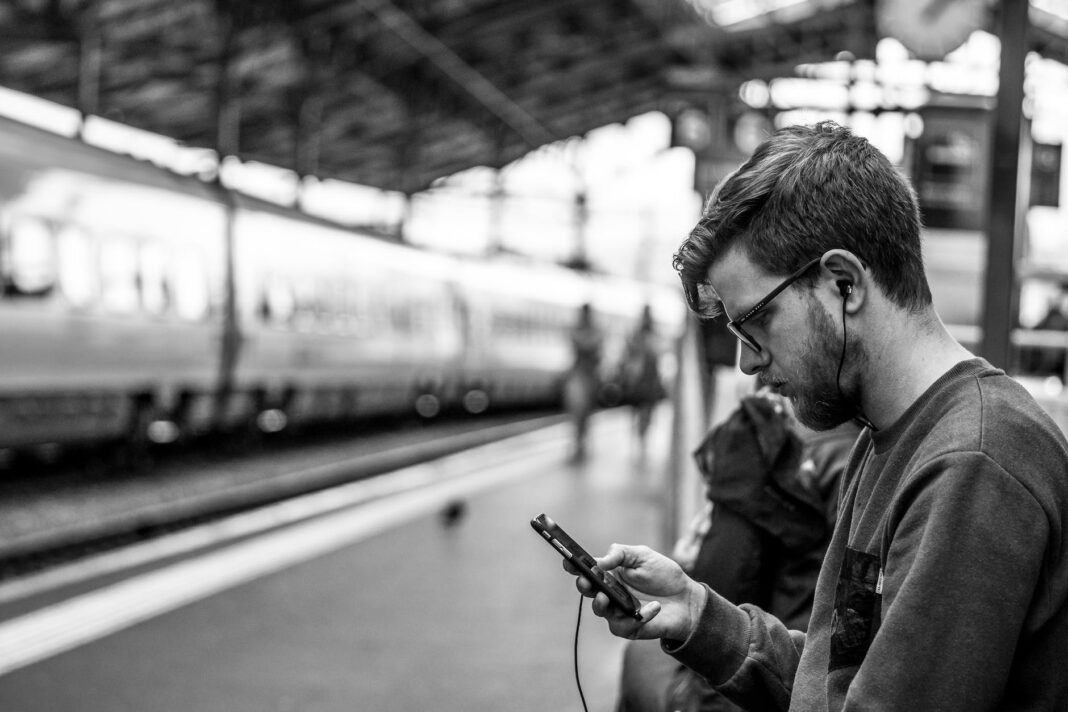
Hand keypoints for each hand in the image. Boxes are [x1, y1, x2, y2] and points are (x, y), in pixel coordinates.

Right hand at [564, 543, 706, 640]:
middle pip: (588, 591)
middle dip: (584, 585)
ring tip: (604, 597)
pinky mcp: (629, 627)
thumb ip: (621, 553)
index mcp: (610, 573)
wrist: (687, 599)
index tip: (568, 561)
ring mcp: (618, 611)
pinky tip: (654, 608)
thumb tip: (600, 562)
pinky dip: (640, 615)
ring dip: (600, 604)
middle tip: (586, 581)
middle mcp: (610, 592)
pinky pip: (625, 625)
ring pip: (600, 610)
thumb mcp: (643, 556)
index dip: (574, 566)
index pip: (587, 569)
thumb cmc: (664, 575)